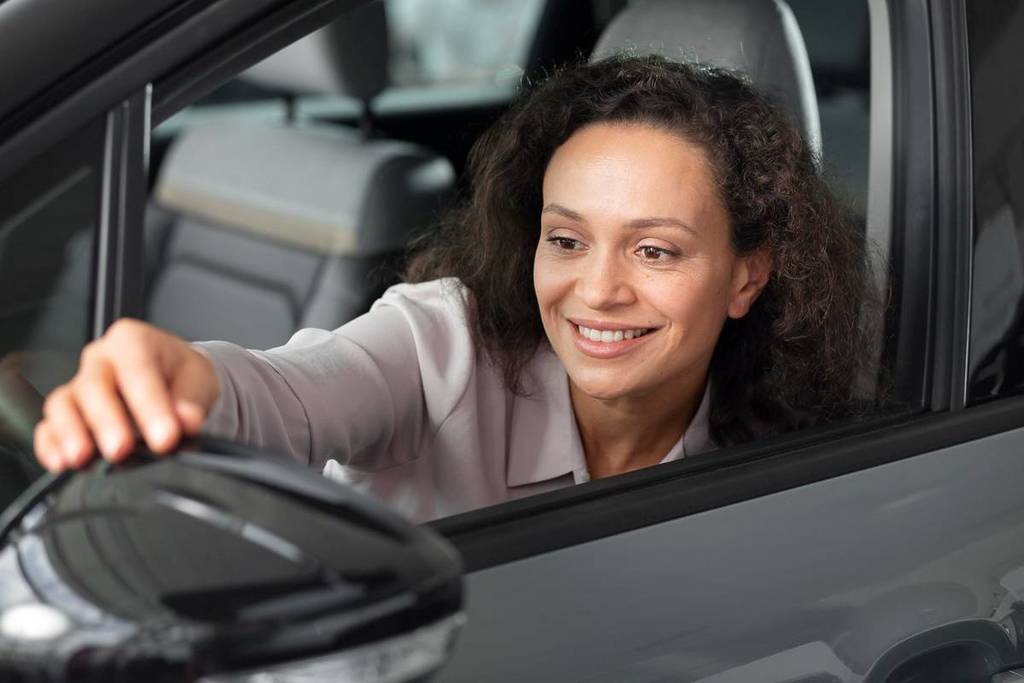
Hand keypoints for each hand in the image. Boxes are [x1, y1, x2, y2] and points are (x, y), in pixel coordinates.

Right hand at [33, 319, 218, 471]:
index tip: (165, 437)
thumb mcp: (198, 380)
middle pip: (94, 387)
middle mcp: (100, 359)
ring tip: (83, 459)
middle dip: (107, 421)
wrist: (173, 379)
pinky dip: (51, 446)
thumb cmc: (180, 374)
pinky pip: (48, 427)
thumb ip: (192, 401)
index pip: (137, 370)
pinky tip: (61, 464)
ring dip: (71, 433)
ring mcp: (79, 385)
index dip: (150, 405)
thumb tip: (187, 421)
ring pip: (63, 405)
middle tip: (121, 450)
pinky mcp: (67, 413)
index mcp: (133, 341)